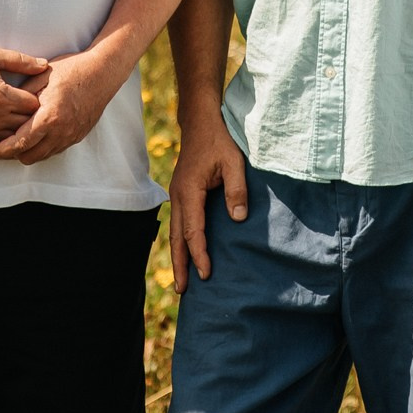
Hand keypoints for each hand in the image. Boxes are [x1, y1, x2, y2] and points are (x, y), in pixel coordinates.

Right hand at [0, 41, 52, 151]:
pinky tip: (4, 138)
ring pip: (11, 139)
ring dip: (19, 132)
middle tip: (38, 111)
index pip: (35, 105)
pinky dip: (0, 145)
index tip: (40, 94)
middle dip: (34, 117)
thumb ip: (19, 61)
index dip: (40, 99)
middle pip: (26, 124)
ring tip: (24, 124)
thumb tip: (44, 65)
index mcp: (2, 96)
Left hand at [0, 51, 125, 164]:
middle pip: (28, 156)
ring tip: (14, 141)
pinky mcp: (77, 136)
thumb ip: (22, 95)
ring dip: (27, 152)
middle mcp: (60, 131)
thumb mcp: (42, 76)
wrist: (103, 72)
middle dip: (11, 154)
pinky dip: (42, 147)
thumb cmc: (72, 69)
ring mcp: (71, 136)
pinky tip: (35, 135)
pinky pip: (54, 150)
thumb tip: (4, 106)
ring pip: (42, 156)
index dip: (0, 150)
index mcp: (49, 117)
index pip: (19, 143)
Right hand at [166, 112, 248, 283]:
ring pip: (174, 231)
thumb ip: (236, 190)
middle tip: (182, 291)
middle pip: (176, 236)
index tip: (205, 274)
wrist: (201, 121)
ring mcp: (177, 194)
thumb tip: (238, 219)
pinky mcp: (181, 192)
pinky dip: (180, 240)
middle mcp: (178, 195)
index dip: (199, 253)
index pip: (193, 230)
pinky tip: (185, 251)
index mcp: (190, 190)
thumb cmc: (219, 140)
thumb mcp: (234, 162)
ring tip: (181, 280)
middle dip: (180, 264)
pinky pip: (178, 221)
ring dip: (178, 255)